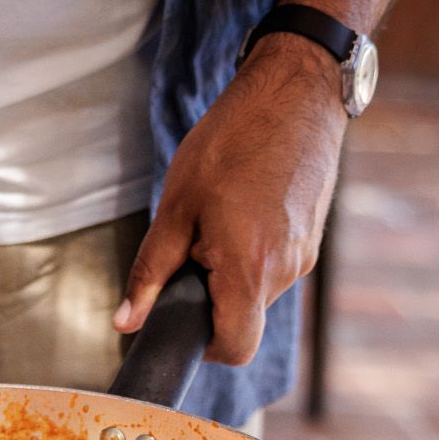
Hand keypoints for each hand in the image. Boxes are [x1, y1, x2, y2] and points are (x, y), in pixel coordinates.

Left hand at [114, 34, 345, 367]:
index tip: (180, 319)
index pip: (234, 348)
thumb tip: (127, 322)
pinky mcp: (311, 240)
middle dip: (210, 299)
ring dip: (230, 273)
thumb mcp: (176, 207)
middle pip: (243, 319)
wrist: (296, 91)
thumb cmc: (235, 139)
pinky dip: (251, 255)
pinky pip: (274, 267)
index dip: (203, 347)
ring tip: (217, 220)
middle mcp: (286, 271)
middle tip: (191, 250)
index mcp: (250, 269)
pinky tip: (240, 211)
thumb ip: (150, 272)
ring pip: (258, 293)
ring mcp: (305, 256)